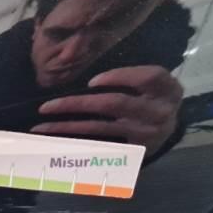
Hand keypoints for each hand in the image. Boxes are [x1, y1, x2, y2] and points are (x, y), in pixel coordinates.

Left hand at [31, 66, 182, 155]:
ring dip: (67, 127)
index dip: (120, 77)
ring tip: (41, 128)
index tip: (92, 82)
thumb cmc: (152, 94)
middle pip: (114, 104)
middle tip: (46, 107)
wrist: (172, 127)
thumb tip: (80, 62)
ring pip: (100, 128)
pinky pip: (100, 145)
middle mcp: (158, 111)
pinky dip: (77, 143)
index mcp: (166, 88)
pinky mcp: (134, 150)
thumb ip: (129, 74)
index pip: (147, 77)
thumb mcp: (151, 79)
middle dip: (76, 104)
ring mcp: (145, 133)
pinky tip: (57, 141)